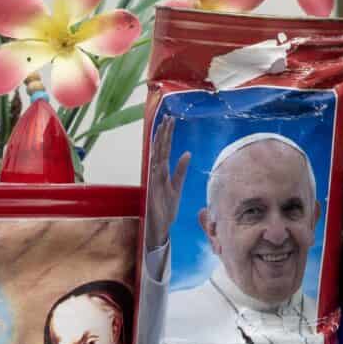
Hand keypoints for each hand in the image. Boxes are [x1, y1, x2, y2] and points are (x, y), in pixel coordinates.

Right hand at [145, 111, 188, 278]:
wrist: (160, 226)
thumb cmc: (167, 207)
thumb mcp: (177, 186)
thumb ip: (181, 170)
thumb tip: (187, 153)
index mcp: (162, 171)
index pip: (165, 148)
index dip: (167, 134)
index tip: (170, 120)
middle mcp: (156, 173)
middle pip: (160, 149)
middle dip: (164, 134)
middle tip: (168, 117)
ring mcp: (154, 181)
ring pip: (157, 158)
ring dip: (160, 143)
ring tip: (164, 128)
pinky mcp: (154, 191)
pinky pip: (156, 175)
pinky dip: (158, 164)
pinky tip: (161, 154)